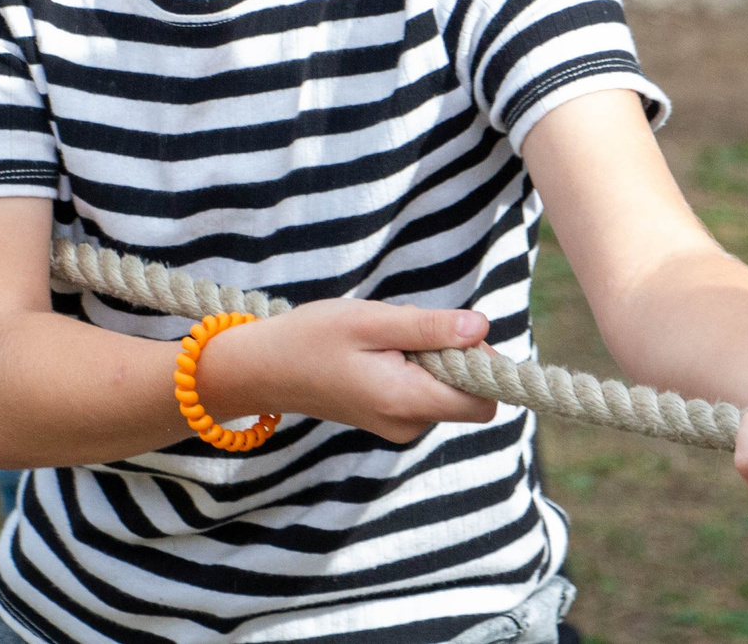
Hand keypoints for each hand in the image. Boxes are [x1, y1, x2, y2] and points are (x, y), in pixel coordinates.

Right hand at [201, 300, 498, 443]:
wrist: (263, 369)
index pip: (483, 401)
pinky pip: (423, 390)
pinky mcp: (389, 418)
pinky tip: (376, 351)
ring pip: (444, 387)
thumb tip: (483, 329)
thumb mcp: (372, 320)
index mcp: (407, 402)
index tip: (457, 334)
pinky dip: (412, 365)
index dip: (484, 365)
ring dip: (428, 356)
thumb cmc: (312, 339)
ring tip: (382, 339)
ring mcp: (399, 426)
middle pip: (467, 393)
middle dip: (452, 354)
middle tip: (406, 330)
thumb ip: (431, 328)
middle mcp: (408, 425)